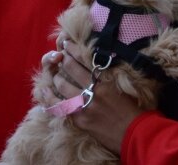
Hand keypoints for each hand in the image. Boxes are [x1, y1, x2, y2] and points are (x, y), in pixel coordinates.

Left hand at [39, 39, 144, 153]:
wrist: (134, 134)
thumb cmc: (132, 110)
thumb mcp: (121, 88)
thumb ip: (107, 78)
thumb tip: (95, 68)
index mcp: (104, 81)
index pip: (85, 60)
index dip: (73, 50)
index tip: (66, 44)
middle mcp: (93, 91)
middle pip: (71, 70)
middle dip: (63, 61)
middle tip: (60, 57)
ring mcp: (84, 106)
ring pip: (63, 86)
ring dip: (56, 78)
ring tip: (55, 75)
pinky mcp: (79, 120)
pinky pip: (61, 107)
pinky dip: (50, 99)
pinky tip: (44, 93)